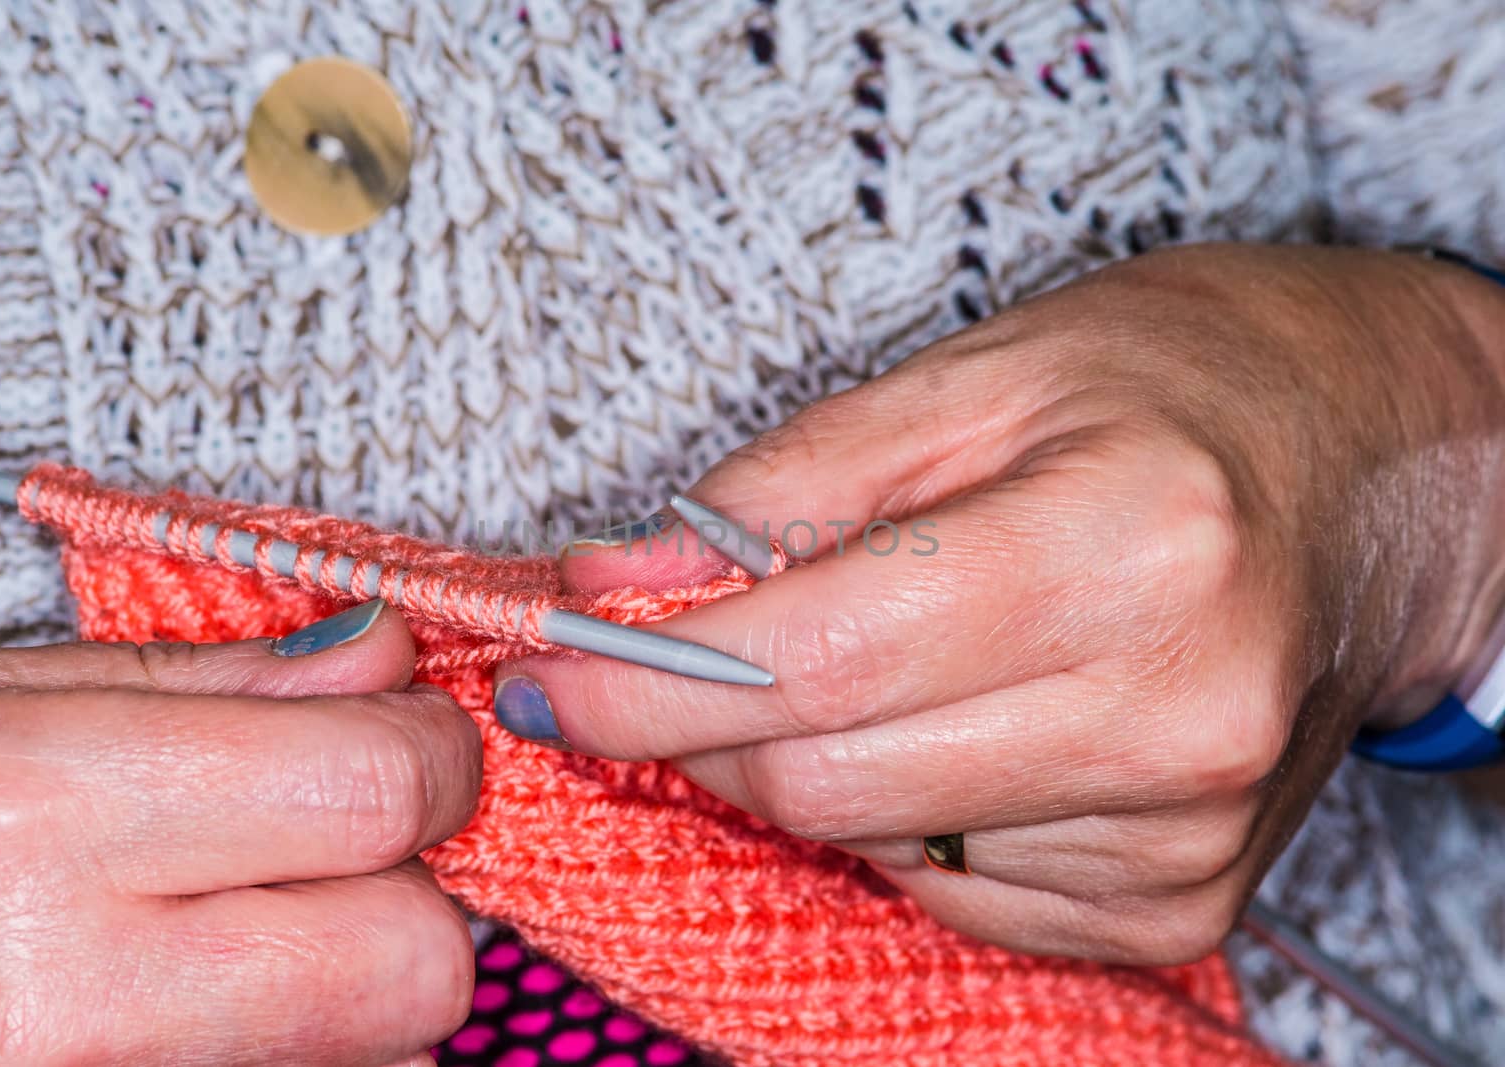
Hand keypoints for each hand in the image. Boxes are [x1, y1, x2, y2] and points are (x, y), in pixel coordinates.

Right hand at [0, 600, 480, 1064]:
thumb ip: (210, 684)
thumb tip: (384, 660)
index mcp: (24, 818)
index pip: (376, 789)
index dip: (427, 751)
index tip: (407, 735)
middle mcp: (50, 998)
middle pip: (410, 963)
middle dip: (406, 896)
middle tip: (332, 849)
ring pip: (373, 1060)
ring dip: (344, 990)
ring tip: (220, 939)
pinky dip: (288, 1056)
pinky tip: (188, 1010)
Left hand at [493, 244, 1504, 963]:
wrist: (1366, 479)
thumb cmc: (1172, 395)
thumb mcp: (974, 379)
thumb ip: (784, 488)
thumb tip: (616, 589)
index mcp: (1126, 544)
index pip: (820, 658)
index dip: (650, 682)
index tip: (550, 681)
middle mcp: (1171, 710)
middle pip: (827, 776)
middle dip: (713, 723)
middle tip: (691, 653)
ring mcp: (1181, 828)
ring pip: (876, 843)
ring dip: (819, 760)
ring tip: (883, 654)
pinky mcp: (1178, 900)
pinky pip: (952, 888)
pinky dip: (908, 812)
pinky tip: (965, 720)